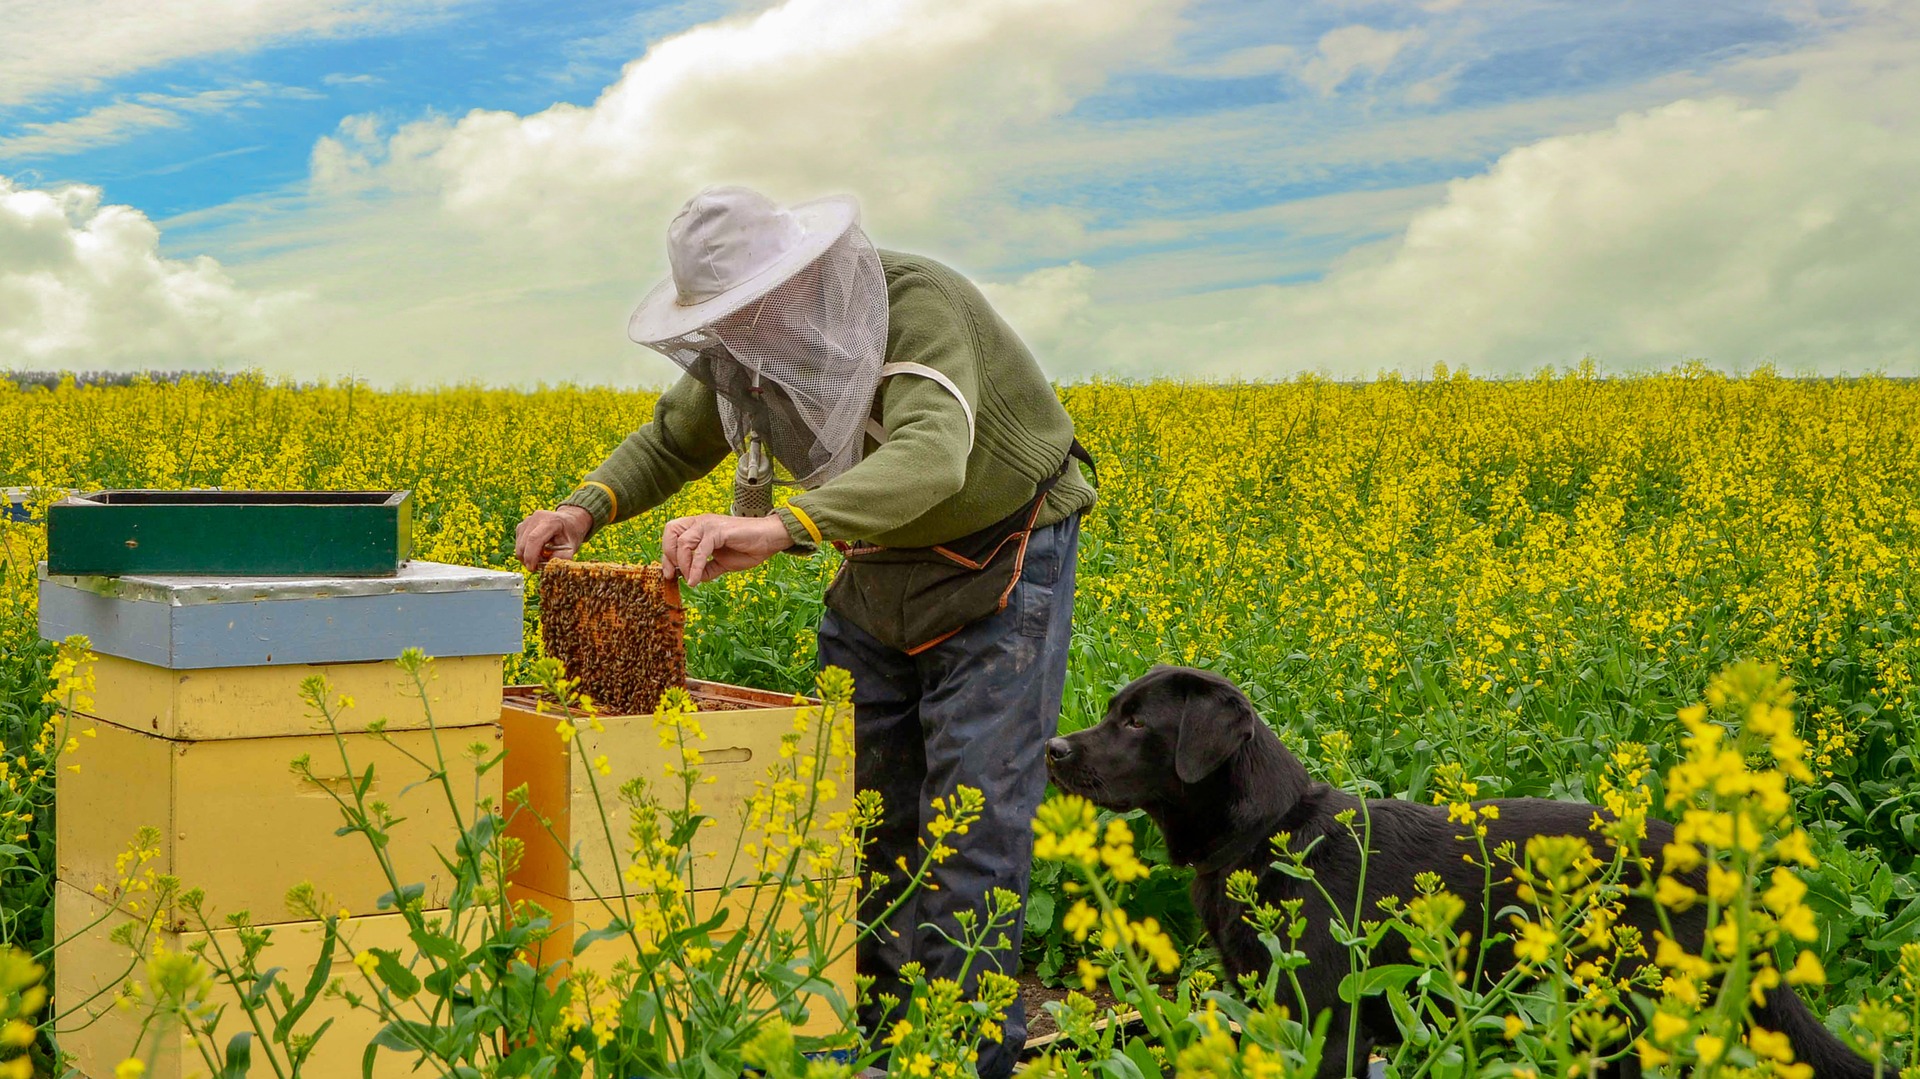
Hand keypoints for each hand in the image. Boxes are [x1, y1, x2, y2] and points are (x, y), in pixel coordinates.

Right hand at [514, 505, 593, 570]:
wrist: (569, 521)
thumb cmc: (570, 534)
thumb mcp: (572, 547)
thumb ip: (563, 557)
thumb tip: (549, 566)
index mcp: (551, 521)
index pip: (534, 539)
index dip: (531, 555)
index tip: (532, 569)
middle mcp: (537, 518)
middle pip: (524, 542)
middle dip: (528, 559)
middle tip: (537, 568)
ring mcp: (528, 520)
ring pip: (519, 544)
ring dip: (526, 556)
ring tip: (540, 559)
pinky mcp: (522, 524)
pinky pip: (519, 542)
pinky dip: (524, 551)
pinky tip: (536, 552)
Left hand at [660, 513, 793, 585]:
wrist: (770, 540)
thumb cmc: (748, 547)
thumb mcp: (721, 562)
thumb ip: (705, 569)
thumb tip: (691, 579)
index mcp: (699, 526)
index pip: (672, 534)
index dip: (667, 554)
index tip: (670, 574)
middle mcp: (701, 522)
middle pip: (671, 531)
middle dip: (670, 555)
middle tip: (676, 574)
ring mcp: (709, 524)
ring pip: (683, 542)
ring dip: (683, 564)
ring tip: (691, 579)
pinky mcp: (718, 531)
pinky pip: (700, 551)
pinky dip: (695, 568)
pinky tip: (696, 581)